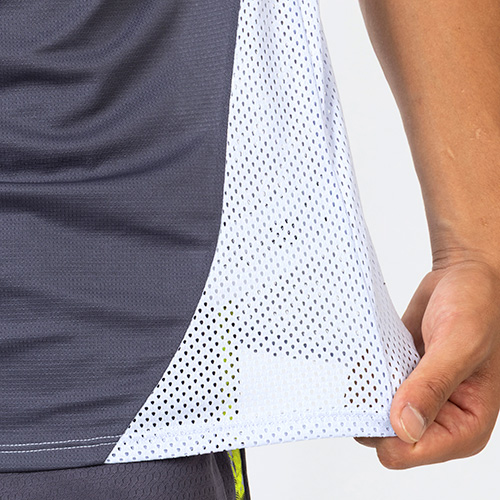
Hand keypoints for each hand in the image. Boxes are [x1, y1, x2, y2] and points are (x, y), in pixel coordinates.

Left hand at [354, 259, 499, 468]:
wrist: (462, 278)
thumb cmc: (477, 307)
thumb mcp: (459, 344)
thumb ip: (432, 386)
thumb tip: (403, 427)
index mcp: (464, 425)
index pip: (408, 451)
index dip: (385, 428)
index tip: (375, 394)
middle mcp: (440, 419)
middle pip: (385, 436)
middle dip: (372, 408)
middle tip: (373, 371)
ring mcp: (417, 399)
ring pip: (373, 413)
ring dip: (365, 389)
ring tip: (374, 359)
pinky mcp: (401, 380)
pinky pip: (371, 388)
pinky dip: (364, 374)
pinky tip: (370, 354)